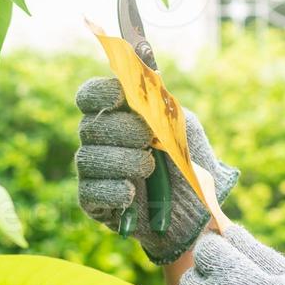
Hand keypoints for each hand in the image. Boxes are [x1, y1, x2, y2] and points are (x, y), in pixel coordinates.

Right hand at [75, 76, 238, 264]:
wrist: (195, 205)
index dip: (99, 94)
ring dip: (121, 161)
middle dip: (121, 130)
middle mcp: (97, 140)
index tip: (120, 97)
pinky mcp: (93, 202)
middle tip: (147, 139)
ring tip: (149, 168)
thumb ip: (163, 105)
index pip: (90, 96)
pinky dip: (112, 191)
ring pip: (89, 159)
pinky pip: (89, 193)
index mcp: (115, 115)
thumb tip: (148, 79)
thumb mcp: (182, 127)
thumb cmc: (187, 160)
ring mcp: (93, 171)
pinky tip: (132, 193)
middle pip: (90, 126)